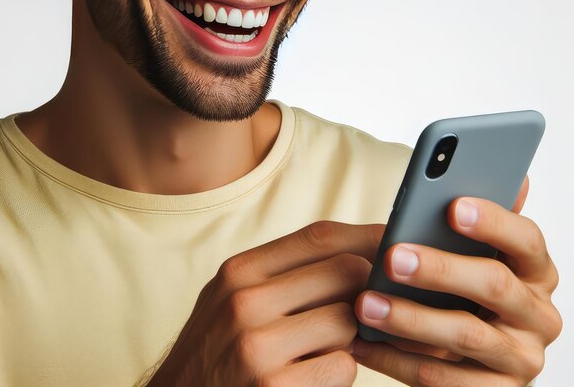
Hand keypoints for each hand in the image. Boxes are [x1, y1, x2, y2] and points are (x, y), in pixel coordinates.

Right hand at [148, 221, 384, 386]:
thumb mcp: (232, 296)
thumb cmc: (216, 348)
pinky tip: (314, 374)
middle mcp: (245, 301)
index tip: (391, 240)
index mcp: (239, 271)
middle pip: (343, 271)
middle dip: (366, 287)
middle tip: (370, 301)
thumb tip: (351, 251)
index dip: (364, 235)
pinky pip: (341, 366)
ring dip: (350, 335)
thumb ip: (279, 272)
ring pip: (347, 320)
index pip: (319, 236)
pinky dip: (338, 370)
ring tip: (327, 344)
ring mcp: (258, 346)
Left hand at [353, 176, 561, 385]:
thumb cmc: (462, 285)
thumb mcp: (471, 252)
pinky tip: (361, 343)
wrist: (465, 359)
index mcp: (535, 270)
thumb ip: (481, 219)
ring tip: (364, 304)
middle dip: (440, 269)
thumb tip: (519, 176)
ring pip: (466, 335)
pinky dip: (398, 360)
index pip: (526, 239)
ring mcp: (521, 358)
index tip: (452, 206)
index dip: (493, 221)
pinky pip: (443, 380)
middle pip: (494, 285)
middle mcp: (538, 314)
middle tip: (392, 256)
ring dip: (410, 318)